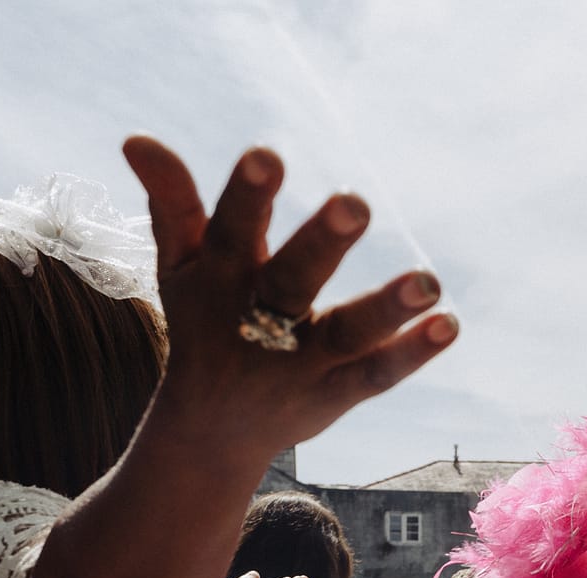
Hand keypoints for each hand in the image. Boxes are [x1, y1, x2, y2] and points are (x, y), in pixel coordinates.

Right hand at [122, 137, 458, 455]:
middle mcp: (261, 318)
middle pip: (292, 279)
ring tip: (430, 282)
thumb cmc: (203, 324)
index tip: (267, 156)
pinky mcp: (335, 392)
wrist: (211, 430)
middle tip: (356, 203)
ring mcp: (301, 361)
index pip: (232, 229)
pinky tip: (449, 323)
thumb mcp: (182, 266)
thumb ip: (172, 204)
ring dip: (386, 307)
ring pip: (348, 331)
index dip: (247, 198)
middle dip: (321, 244)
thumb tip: (136, 139)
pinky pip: (376, 373)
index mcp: (222, 277)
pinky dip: (411, 352)